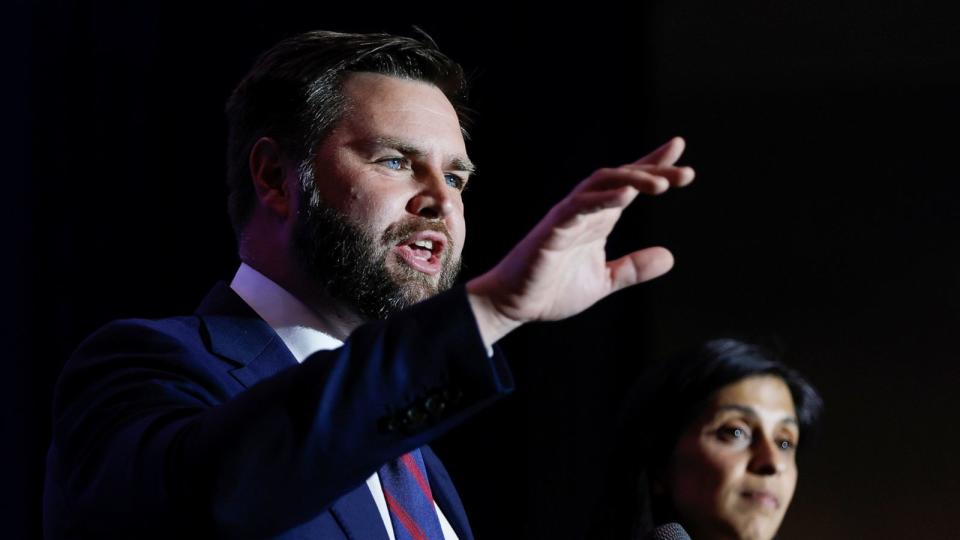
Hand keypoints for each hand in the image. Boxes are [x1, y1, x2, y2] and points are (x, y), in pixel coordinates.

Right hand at [466, 137, 694, 345]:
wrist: (513, 305)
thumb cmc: (551, 290)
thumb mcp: (603, 282)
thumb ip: (632, 269)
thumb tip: (669, 257)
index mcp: (598, 220)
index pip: (629, 185)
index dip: (653, 166)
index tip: (679, 150)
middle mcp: (585, 211)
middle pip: (622, 177)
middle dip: (653, 171)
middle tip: (686, 175)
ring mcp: (568, 216)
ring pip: (601, 183)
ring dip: (633, 179)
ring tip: (662, 184)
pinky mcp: (552, 228)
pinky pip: (578, 206)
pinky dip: (602, 198)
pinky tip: (626, 196)